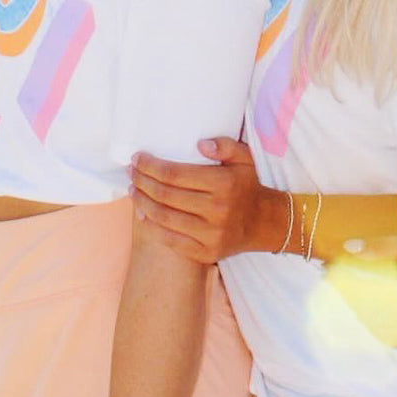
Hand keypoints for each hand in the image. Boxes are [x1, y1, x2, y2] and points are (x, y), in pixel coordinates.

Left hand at [130, 138, 279, 262]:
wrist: (264, 223)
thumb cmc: (248, 186)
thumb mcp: (245, 159)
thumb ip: (225, 146)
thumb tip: (200, 144)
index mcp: (224, 184)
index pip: (175, 174)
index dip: (151, 166)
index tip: (138, 159)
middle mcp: (217, 210)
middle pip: (165, 195)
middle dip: (142, 182)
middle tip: (131, 173)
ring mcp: (211, 234)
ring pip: (164, 218)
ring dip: (142, 203)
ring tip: (133, 191)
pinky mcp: (206, 252)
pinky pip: (171, 240)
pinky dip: (153, 227)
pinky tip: (143, 215)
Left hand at [329, 233, 396, 345]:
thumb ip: (383, 248)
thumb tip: (349, 248)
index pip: (359, 297)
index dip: (339, 284)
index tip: (326, 272)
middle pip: (364, 318)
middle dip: (348, 301)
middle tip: (335, 283)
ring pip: (378, 332)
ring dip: (365, 316)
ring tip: (357, 295)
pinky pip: (395, 338)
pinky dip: (383, 325)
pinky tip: (381, 308)